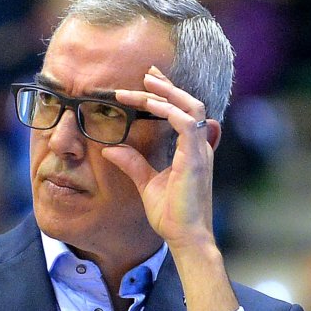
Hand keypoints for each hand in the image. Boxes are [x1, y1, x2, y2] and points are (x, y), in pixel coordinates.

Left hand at [104, 66, 219, 252]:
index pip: (183, 113)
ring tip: (146, 82)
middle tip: (146, 73)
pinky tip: (149, 104)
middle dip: (168, 85)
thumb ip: (132, 164)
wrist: (185, 238)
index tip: (148, 83)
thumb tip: (110, 149)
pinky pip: (186, 123)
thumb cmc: (172, 215)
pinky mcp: (195, 158)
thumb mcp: (147, 184)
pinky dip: (168, 110)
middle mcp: (199, 147)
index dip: (167, 95)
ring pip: (190, 107)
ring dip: (167, 92)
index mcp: (192, 151)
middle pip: (189, 104)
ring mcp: (200, 151)